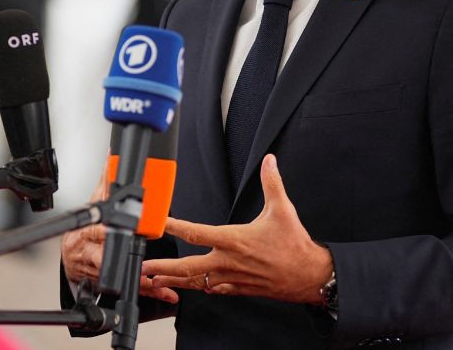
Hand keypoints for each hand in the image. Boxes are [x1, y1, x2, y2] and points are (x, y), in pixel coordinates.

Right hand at [60, 164, 178, 302]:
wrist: (71, 258)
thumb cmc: (84, 229)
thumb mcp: (93, 205)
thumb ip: (104, 184)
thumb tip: (112, 157)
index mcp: (84, 232)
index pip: (95, 229)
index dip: (105, 230)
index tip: (115, 226)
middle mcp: (88, 253)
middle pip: (101, 257)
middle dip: (116, 259)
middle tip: (138, 261)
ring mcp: (96, 271)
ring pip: (120, 276)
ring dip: (142, 279)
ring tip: (157, 278)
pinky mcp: (109, 284)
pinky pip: (132, 288)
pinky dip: (151, 291)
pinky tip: (166, 293)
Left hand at [140, 155, 331, 303]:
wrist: (308, 276)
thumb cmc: (294, 245)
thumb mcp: (282, 209)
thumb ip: (272, 183)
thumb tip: (269, 161)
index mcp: (234, 240)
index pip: (196, 232)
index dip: (174, 226)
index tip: (160, 223)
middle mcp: (228, 261)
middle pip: (187, 266)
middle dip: (163, 268)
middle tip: (144, 267)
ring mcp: (232, 278)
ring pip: (197, 282)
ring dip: (175, 282)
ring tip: (156, 282)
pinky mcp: (239, 288)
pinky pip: (214, 290)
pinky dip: (200, 288)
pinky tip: (192, 286)